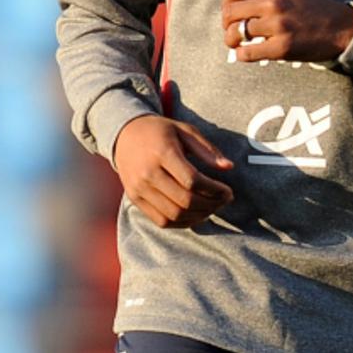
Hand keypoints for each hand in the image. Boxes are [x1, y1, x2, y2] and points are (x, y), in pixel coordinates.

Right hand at [114, 115, 233, 227]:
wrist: (124, 134)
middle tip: (223, 200)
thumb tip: (229, 167)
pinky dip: (182, 222)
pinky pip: (162, 221)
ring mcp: (139, 188)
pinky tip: (194, 214)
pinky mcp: (135, 198)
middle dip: (211, 204)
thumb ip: (206, 149)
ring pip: (175, 214)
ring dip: (199, 216)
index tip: (228, 191)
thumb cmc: (159, 131)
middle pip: (185, 200)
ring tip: (211, 207)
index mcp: (161, 152)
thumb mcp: (184, 130)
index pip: (192, 180)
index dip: (215, 190)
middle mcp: (147, 172)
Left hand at [221, 0, 352, 62]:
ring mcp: (278, 25)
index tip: (230, 13)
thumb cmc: (312, 7)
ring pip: (237, 32)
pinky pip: (248, 53)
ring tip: (236, 43)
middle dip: (225, 23)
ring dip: (231, 40)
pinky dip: (241, 55)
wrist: (342, 28)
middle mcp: (274, 3)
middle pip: (230, 12)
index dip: (226, 4)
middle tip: (230, 30)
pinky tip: (245, 53)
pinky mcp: (283, 47)